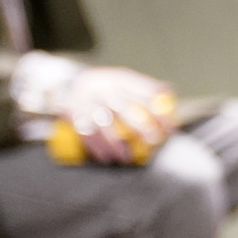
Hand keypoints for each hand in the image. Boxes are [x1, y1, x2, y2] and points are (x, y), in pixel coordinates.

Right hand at [62, 66, 178, 163]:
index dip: (159, 112)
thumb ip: (144, 87)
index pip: (144, 95)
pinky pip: (85, 132)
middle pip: (125, 110)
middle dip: (141, 128)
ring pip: (104, 124)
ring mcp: (87, 102)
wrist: (68, 84)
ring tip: (126, 158)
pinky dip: (96, 147)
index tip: (169, 128)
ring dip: (116, 143)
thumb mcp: (122, 80)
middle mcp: (103, 89)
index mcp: (119, 79)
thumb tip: (168, 93)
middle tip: (153, 143)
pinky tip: (105, 158)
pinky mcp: (73, 114)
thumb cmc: (105, 87)